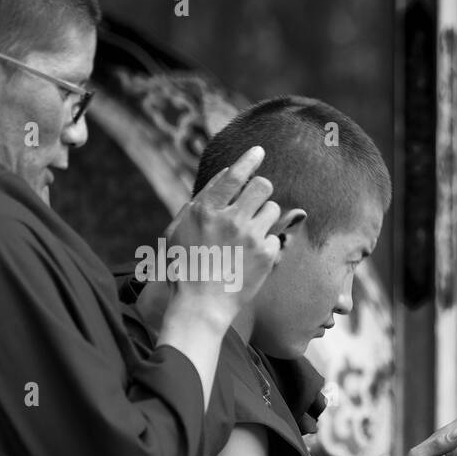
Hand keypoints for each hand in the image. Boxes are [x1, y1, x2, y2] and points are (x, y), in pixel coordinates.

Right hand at [163, 146, 293, 322]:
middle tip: (254, 202)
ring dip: (265, 216)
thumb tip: (224, 177)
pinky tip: (252, 256)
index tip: (258, 151)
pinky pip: (276, 235)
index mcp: (205, 210)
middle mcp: (230, 219)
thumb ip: (201, 202)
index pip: (233, 175)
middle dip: (261, 190)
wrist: (202, 305)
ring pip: (273, 209)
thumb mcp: (180, 230)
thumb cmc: (185, 267)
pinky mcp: (266, 254)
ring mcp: (250, 237)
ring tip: (250, 233)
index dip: (248, 160)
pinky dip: (268, 243)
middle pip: (262, 186)